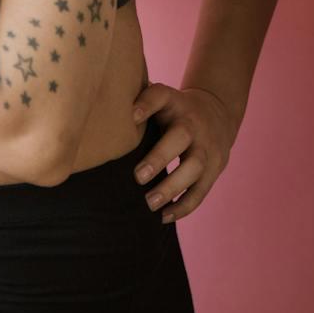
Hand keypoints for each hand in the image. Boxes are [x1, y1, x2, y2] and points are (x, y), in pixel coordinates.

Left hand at [130, 83, 237, 223]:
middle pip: (181, 136)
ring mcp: (207, 145)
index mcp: (174, 102)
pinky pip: (201, 189)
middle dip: (160, 157)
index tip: (131, 116)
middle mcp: (193, 122)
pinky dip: (184, 206)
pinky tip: (164, 216)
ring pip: (195, 166)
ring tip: (150, 203)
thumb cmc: (174, 111)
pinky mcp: (215, 167)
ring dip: (172, 187)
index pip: (161, 96)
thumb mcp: (161, 100)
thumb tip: (95, 118)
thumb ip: (136, 105)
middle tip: (138, 176)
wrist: (218, 112)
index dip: (147, 104)